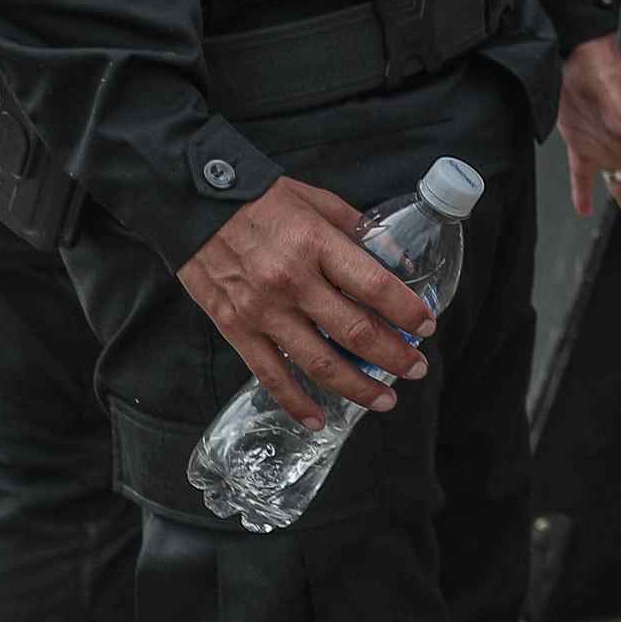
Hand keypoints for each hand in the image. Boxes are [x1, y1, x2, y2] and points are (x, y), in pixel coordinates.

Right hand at [177, 178, 432, 426]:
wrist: (192, 204)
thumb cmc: (260, 200)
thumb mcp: (318, 200)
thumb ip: (358, 231)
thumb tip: (399, 262)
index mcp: (317, 245)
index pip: (376, 286)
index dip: (408, 311)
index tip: (428, 327)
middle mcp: (293, 282)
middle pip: (355, 332)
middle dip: (394, 356)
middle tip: (417, 369)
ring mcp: (263, 311)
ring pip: (319, 363)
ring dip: (358, 388)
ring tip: (386, 400)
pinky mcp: (236, 329)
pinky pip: (270, 376)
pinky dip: (296, 403)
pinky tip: (319, 421)